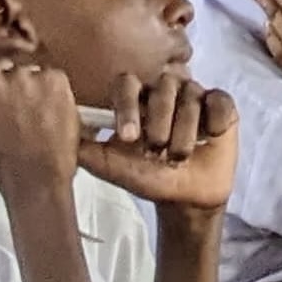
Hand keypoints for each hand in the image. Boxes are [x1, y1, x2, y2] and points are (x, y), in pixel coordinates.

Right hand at [0, 59, 79, 191]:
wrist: (35, 176)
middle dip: (0, 88)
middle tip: (7, 118)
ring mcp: (28, 74)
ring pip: (23, 73)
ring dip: (25, 89)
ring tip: (26, 118)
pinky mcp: (56, 77)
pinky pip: (48, 76)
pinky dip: (48, 91)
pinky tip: (43, 114)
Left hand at [75, 74, 237, 210]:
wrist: (184, 198)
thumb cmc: (147, 177)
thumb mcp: (112, 167)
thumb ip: (87, 150)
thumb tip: (59, 134)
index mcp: (137, 99)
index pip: (127, 83)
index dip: (128, 106)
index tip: (130, 137)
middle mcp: (166, 90)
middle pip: (163, 87)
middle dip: (160, 124)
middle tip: (158, 152)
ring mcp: (197, 95)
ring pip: (192, 97)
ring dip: (184, 134)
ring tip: (180, 156)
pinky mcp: (223, 105)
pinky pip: (219, 103)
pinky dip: (213, 124)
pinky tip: (208, 139)